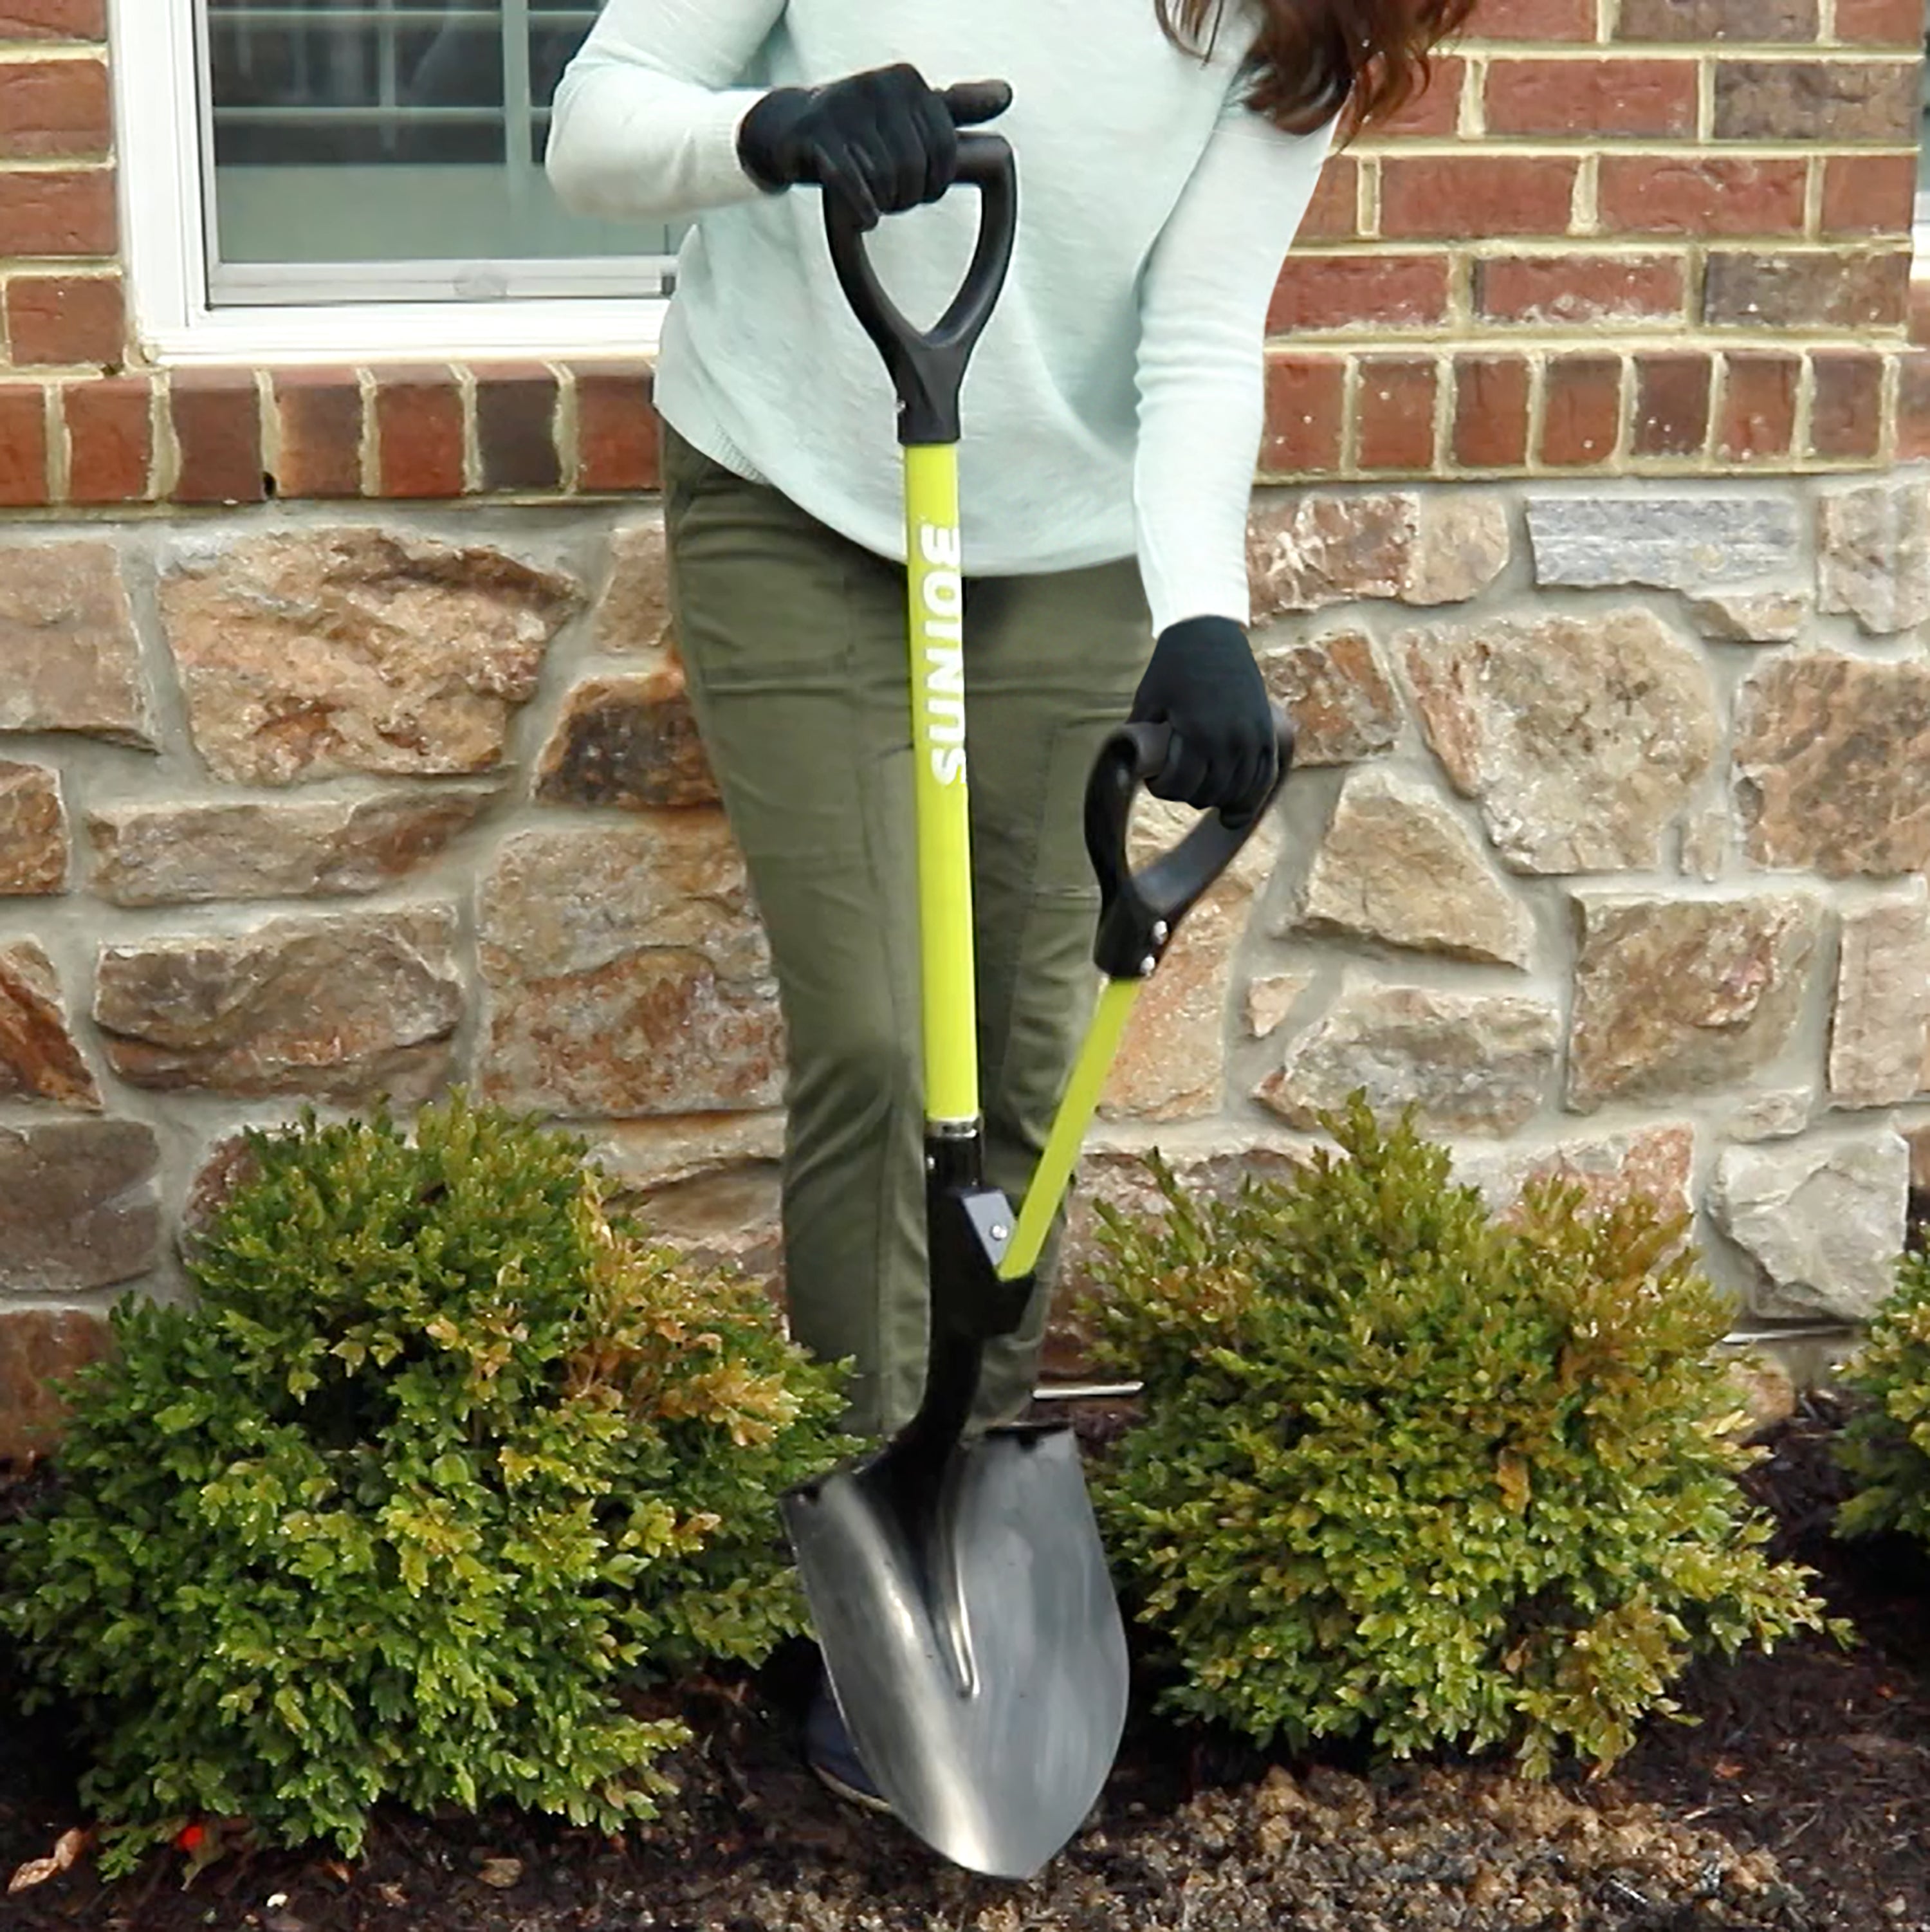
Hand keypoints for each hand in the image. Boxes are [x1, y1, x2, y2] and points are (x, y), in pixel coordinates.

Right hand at [737, 65, 1011, 229]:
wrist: (790, 130)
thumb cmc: (861, 129)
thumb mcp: (910, 115)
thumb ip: (957, 108)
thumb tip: (1006, 94)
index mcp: (909, 83)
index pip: (946, 149)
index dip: (936, 181)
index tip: (920, 187)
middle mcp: (880, 86)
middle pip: (917, 168)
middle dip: (909, 195)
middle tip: (892, 198)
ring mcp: (847, 108)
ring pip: (888, 180)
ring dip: (884, 204)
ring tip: (874, 201)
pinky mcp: (818, 135)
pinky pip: (854, 184)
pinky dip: (863, 209)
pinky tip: (864, 218)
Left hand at [1128, 616, 1277, 826]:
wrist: (1210, 633)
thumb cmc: (1173, 666)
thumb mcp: (1148, 701)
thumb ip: (1141, 738)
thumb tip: (1130, 768)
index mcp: (1197, 733)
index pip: (1180, 785)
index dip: (1162, 789)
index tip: (1155, 782)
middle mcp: (1230, 740)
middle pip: (1209, 792)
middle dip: (1187, 793)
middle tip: (1177, 782)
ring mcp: (1253, 737)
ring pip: (1239, 790)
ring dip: (1218, 797)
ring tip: (1202, 788)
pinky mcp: (1267, 732)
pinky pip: (1266, 775)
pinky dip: (1251, 793)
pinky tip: (1236, 806)